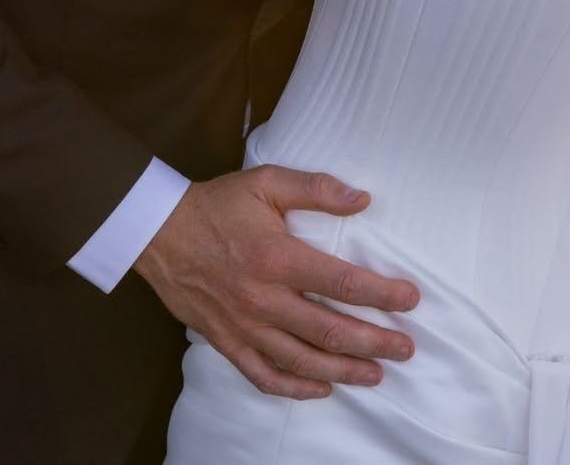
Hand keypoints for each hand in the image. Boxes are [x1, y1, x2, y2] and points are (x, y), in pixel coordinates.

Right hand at [135, 165, 419, 400]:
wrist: (160, 231)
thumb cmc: (218, 204)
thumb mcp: (266, 182)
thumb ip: (315, 189)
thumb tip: (362, 199)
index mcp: (278, 258)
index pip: (342, 282)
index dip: (381, 294)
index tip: (410, 300)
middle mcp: (265, 299)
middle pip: (330, 330)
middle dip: (374, 341)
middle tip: (406, 348)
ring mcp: (245, 326)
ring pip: (303, 360)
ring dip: (344, 370)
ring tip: (376, 374)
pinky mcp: (226, 342)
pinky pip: (264, 376)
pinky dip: (295, 387)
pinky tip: (320, 388)